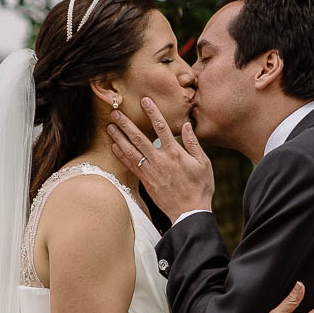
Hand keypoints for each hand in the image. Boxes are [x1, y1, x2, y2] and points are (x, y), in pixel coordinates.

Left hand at [107, 98, 213, 222]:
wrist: (190, 212)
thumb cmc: (200, 187)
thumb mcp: (203, 163)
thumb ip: (193, 143)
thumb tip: (187, 125)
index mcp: (175, 153)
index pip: (161, 127)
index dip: (152, 112)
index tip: (144, 100)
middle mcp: (160, 160)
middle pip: (139, 137)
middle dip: (126, 124)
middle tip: (115, 112)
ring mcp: (151, 171)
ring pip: (131, 151)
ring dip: (119, 138)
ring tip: (110, 126)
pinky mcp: (146, 181)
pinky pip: (131, 165)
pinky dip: (121, 155)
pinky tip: (114, 146)